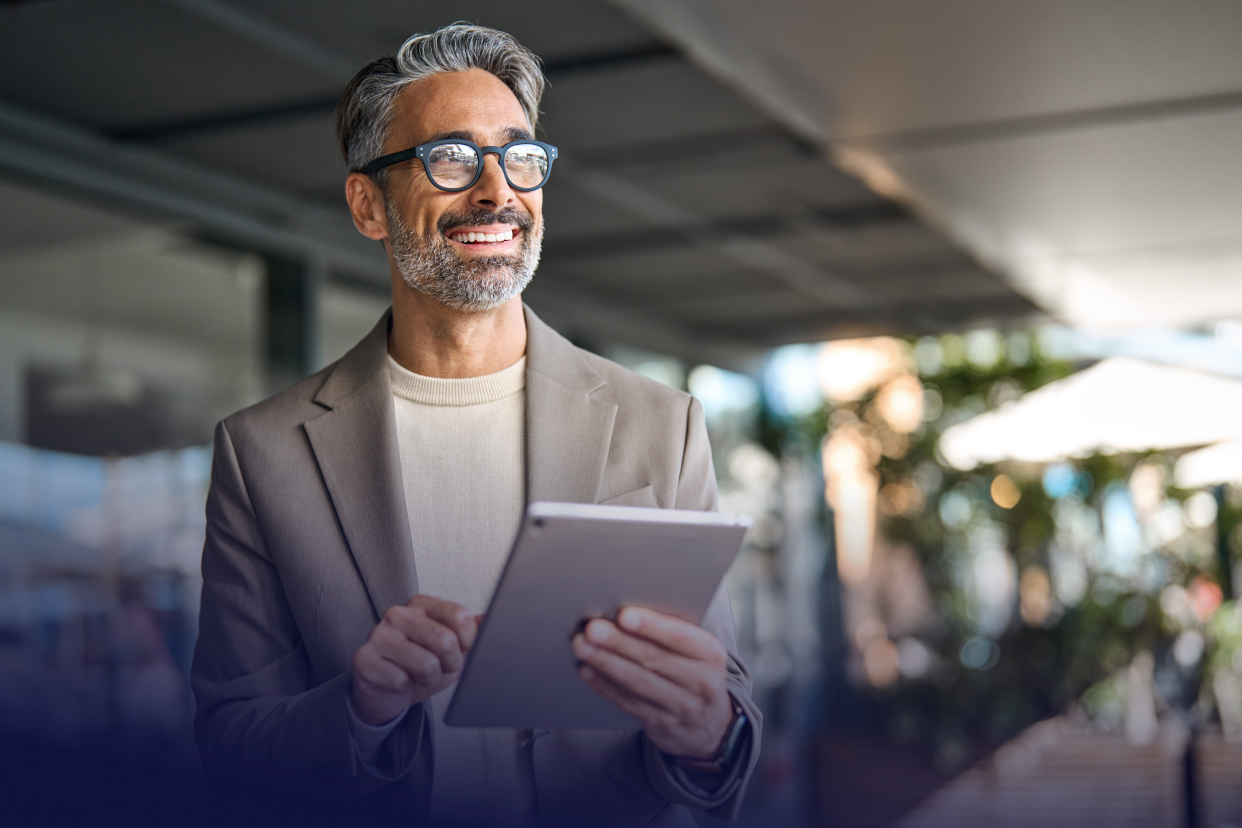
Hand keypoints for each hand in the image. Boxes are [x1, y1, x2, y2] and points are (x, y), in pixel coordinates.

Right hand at [349, 595, 478, 725]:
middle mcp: (398, 614)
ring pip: (427, 664)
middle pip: (446, 641)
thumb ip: (472, 632)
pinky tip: (400, 682)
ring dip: (429, 680)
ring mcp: (378, 635)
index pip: (460, 616)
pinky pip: (402, 681)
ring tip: (418, 676)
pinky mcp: (364, 658)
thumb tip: (491, 619)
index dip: (469, 642)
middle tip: (440, 668)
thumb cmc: (419, 666)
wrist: (386, 692)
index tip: (462, 650)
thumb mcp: (452, 649)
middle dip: (451, 665)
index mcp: (421, 605)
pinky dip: (407, 689)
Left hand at [572, 606, 733, 758]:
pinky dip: (604, 685)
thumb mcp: (700, 652)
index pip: (680, 637)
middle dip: (619, 642)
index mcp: (711, 654)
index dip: (652, 626)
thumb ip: (674, 633)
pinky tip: (587, 670)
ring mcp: (681, 707)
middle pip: (654, 659)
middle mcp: (701, 682)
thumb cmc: (696, 672)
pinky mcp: (661, 725)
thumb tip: (626, 611)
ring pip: (637, 682)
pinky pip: (627, 702)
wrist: (712, 726)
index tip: (624, 615)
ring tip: (582, 645)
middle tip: (592, 628)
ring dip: (606, 662)